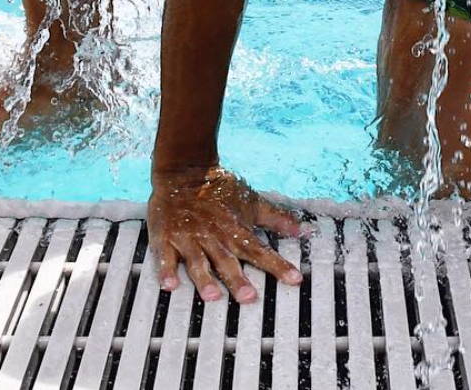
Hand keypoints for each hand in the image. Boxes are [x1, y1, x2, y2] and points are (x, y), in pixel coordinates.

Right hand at [148, 166, 304, 302]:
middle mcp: (214, 236)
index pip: (259, 250)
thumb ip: (277, 218)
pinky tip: (170, 285)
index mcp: (235, 229)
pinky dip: (167, 270)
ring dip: (205, 279)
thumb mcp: (251, 202)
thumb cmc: (220, 191)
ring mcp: (189, 237)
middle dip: (238, 279)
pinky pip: (165, 256)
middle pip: (227, 260)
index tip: (295, 279)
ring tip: (213, 296)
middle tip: (249, 298)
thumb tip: (304, 230)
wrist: (185, 171)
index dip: (278, 265)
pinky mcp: (166, 237)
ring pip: (198, 261)